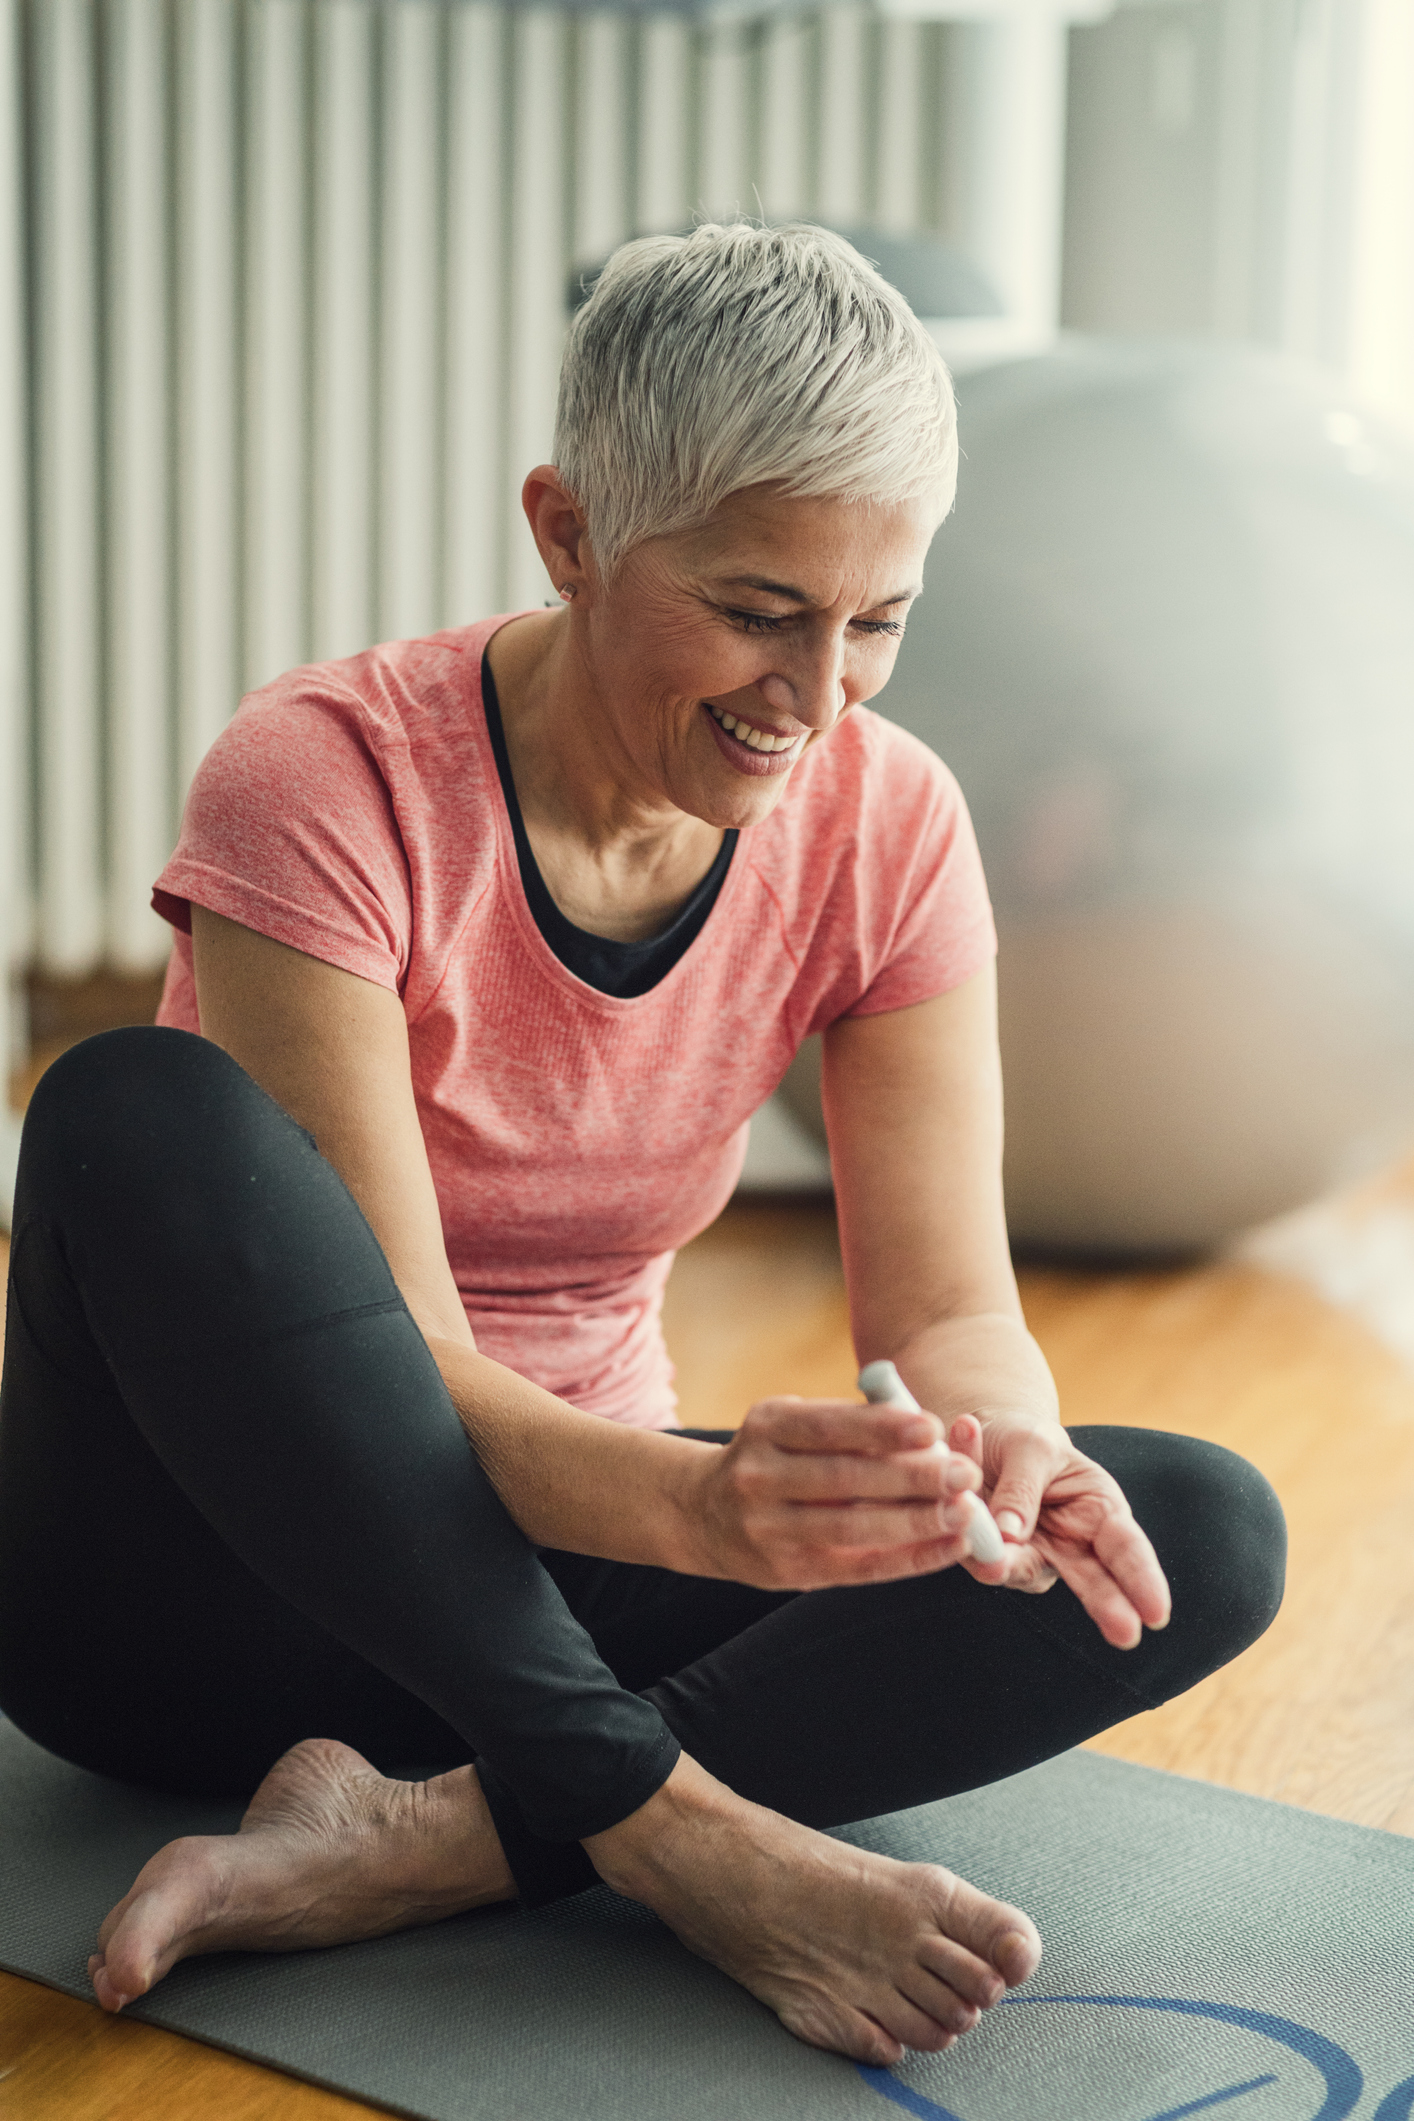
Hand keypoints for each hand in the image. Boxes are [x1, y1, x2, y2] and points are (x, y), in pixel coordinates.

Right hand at [696, 1396, 986, 1590]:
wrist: (701, 1513)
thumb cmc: (774, 1458)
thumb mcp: (792, 1425)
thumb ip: (850, 1428)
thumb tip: (930, 1436)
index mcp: (766, 1426)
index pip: (829, 1426)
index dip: (881, 1428)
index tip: (932, 1427)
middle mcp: (759, 1476)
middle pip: (844, 1479)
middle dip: (912, 1477)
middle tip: (965, 1473)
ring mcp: (767, 1528)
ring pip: (852, 1528)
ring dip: (916, 1522)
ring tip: (964, 1512)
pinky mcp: (784, 1571)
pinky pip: (857, 1568)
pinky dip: (909, 1558)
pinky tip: (948, 1547)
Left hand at [948, 1413, 1171, 1648]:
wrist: (982, 1436)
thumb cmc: (1026, 1441)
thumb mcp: (1032, 1446)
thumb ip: (1022, 1488)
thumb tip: (1009, 1538)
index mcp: (1100, 1509)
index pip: (1127, 1549)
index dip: (1144, 1582)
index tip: (1156, 1615)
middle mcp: (1073, 1544)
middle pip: (1095, 1581)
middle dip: (1108, 1607)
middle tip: (1125, 1636)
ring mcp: (1032, 1556)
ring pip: (1025, 1573)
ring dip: (1009, 1566)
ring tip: (993, 1557)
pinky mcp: (992, 1559)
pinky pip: (977, 1552)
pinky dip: (967, 1528)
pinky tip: (963, 1493)